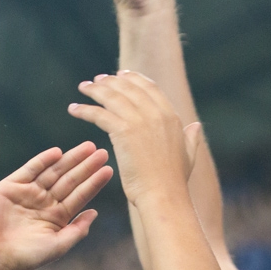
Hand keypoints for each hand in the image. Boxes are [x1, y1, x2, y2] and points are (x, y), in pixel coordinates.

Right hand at [0, 144, 112, 269]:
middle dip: (86, 166)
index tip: (109, 170)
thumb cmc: (28, 257)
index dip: (94, 182)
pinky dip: (43, 160)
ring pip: (53, 172)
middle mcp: (45, 202)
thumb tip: (95, 213)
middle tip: (102, 152)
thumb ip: (77, 230)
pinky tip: (58, 152)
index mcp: (57, 216)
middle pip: (69, 180)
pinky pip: (29, 169)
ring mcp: (28, 193)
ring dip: (70, 159)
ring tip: (88, 148)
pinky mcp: (11, 187)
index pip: (80, 195)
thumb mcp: (59, 245)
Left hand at [69, 71, 201, 208]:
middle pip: (128, 87)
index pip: (149, 87)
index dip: (133, 78)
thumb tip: (196, 126)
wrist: (165, 194)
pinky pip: (99, 113)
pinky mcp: (123, 131)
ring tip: (84, 88)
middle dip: (111, 80)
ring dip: (95, 89)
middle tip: (97, 79)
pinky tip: (74, 109)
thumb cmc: (174, 181)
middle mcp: (156, 113)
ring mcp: (140, 120)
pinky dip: (84, 110)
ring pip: (112, 96)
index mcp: (171, 116)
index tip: (121, 74)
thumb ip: (192, 138)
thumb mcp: (188, 155)